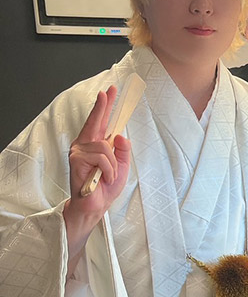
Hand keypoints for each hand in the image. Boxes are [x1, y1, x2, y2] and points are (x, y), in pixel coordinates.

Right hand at [64, 85, 130, 269]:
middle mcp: (84, 144)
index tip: (110, 91)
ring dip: (113, 165)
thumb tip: (119, 135)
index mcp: (95, 144)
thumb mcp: (122, 167)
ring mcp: (79, 150)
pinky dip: (108, 170)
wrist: (95, 206)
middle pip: (96, 121)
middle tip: (109, 91)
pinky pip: (102, 158)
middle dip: (104, 106)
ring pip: (105, 146)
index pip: (101, 122)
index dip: (105, 106)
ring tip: (108, 176)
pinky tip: (103, 179)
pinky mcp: (76, 159)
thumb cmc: (106, 187)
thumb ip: (122, 151)